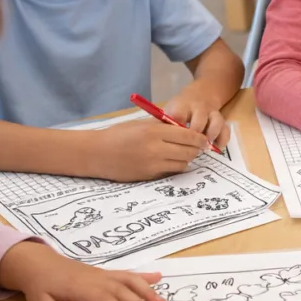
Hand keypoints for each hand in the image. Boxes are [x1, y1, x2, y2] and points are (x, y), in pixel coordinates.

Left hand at [0, 242, 166, 300]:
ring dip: (148, 291)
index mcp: (83, 289)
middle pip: (124, 292)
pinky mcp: (106, 273)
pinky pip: (127, 274)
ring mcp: (104, 275)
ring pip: (130, 281)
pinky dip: (143, 276)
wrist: (39, 263)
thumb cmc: (41, 286)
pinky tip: (158, 277)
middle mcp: (98, 280)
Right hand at [82, 120, 208, 181]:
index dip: (199, 138)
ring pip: (182, 164)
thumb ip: (163, 126)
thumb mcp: (141, 124)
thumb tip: (185, 128)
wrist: (96, 153)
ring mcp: (153, 165)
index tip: (204, 139)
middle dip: (196, 149)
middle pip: (189, 152)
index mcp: (154, 132)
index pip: (188, 136)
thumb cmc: (118, 135)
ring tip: (182, 154)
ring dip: (186, 159)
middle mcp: (156, 149)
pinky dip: (175, 167)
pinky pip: (170, 172)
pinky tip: (170, 161)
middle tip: (197, 147)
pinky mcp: (149, 176)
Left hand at [163, 89, 230, 148]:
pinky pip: (225, 128)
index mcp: (182, 106)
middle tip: (189, 149)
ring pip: (215, 122)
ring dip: (210, 136)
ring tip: (204, 147)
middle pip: (199, 121)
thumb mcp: (169, 110)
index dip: (177, 130)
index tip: (172, 141)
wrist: (201, 94)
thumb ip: (165, 124)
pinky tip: (217, 147)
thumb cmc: (180, 108)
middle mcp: (198, 107)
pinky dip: (223, 139)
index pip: (179, 116)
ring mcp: (211, 112)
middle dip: (195, 137)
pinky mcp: (221, 118)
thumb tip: (158, 142)